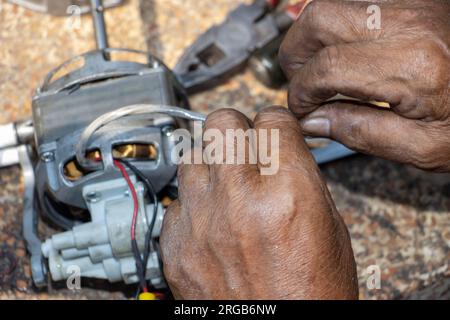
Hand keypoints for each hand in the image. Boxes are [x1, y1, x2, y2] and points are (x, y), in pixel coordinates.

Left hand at [160, 107, 357, 298]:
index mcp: (287, 192)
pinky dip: (193, 203)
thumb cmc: (311, 294)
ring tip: (226, 180)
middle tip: (244, 142)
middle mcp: (238, 201)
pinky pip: (177, 201)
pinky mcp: (175, 246)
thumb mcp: (329, 228)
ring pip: (191, 155)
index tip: (273, 127)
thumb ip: (300, 178)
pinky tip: (210, 218)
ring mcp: (200, 222)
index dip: (276, 121)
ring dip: (211, 161)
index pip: (271, 119)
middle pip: (221, 122)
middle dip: (236, 127)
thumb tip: (280, 149)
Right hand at [279, 0, 449, 171]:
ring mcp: (415, 3)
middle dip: (295, 52)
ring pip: (335, 3)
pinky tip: (341, 49)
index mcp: (412, 66)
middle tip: (298, 81)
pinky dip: (338, 24)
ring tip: (314, 65)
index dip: (302, 91)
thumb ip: (360, 132)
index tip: (302, 109)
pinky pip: (360, 1)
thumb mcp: (422, 147)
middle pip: (320, 19)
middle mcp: (410, 23)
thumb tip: (314, 121)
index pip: (326, 68)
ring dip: (313, 34)